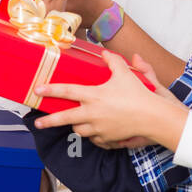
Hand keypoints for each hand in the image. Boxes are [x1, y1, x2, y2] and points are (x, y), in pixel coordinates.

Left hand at [31, 52, 187, 148]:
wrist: (153, 117)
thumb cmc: (139, 95)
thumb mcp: (125, 74)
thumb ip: (114, 62)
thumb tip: (105, 53)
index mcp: (94, 96)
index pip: (67, 91)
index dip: (51, 90)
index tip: (38, 89)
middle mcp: (92, 113)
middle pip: (65, 118)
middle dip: (49, 121)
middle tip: (38, 123)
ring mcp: (99, 128)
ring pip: (79, 130)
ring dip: (76, 125)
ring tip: (78, 120)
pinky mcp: (107, 139)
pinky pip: (95, 139)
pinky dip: (93, 135)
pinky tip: (96, 130)